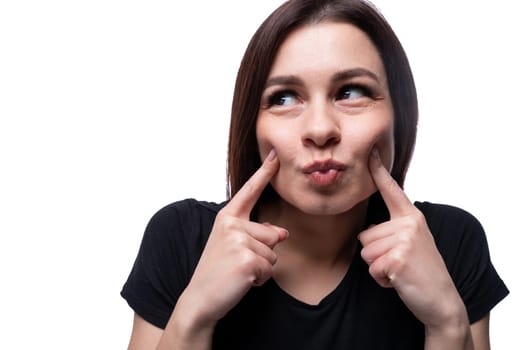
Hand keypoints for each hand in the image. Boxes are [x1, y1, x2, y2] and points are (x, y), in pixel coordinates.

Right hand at [178, 149, 287, 328]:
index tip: (275, 154)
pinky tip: (242, 281)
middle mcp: (231, 224)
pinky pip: (270, 268)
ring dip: (261, 268)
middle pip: (272, 234)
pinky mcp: (247, 259)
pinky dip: (260, 279)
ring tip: (238, 272)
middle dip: (262, 253)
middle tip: (236, 263)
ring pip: (273, 253)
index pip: (249, 192)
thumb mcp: (234, 247)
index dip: (264, 172)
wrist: (200, 299)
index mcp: (227, 217)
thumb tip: (284, 233)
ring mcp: (239, 241)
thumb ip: (257, 234)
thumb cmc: (217, 272)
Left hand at [359, 149, 466, 329]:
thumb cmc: (421, 271)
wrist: (441, 300)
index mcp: (411, 217)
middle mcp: (409, 223)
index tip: (371, 151)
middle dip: (376, 255)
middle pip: (365, 235)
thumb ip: (394, 229)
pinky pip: (372, 268)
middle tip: (399, 262)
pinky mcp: (399, 257)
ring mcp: (405, 239)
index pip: (391, 190)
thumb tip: (367, 230)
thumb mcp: (411, 242)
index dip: (378, 170)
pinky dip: (382, 280)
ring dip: (378, 267)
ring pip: (366, 252)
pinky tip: (399, 280)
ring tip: (399, 270)